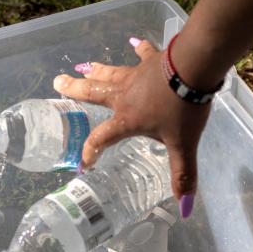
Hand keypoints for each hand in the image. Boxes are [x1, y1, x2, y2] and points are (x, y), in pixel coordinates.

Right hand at [53, 39, 211, 218]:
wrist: (195, 70)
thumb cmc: (184, 110)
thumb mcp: (183, 146)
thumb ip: (182, 176)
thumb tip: (185, 210)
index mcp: (127, 119)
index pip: (102, 138)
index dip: (91, 152)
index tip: (84, 165)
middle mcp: (124, 96)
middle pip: (93, 93)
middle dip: (74, 90)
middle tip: (57, 82)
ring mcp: (136, 75)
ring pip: (110, 73)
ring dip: (95, 71)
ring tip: (81, 67)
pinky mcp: (151, 61)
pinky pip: (142, 54)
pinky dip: (138, 49)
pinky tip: (133, 42)